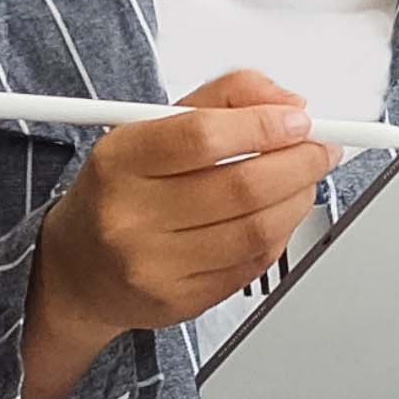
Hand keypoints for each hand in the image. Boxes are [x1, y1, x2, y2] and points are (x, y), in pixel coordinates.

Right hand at [20, 69, 333, 398]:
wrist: (78, 270)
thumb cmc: (121, 190)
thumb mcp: (152, 126)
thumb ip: (223, 98)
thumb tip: (289, 103)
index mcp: (119, 161)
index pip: (202, 136)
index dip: (264, 125)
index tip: (300, 118)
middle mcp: (130, 216)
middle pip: (241, 186)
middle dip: (300, 162)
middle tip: (320, 148)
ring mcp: (155, 265)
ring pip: (257, 229)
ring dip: (298, 198)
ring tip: (304, 178)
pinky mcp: (181, 301)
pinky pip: (254, 264)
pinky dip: (281, 233)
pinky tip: (279, 214)